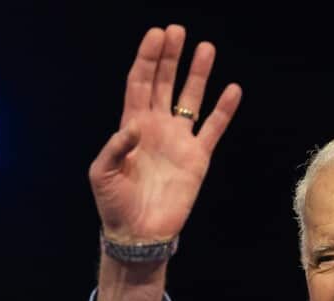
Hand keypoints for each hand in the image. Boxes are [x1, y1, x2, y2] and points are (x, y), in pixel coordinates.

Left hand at [89, 25, 241, 245]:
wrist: (138, 234)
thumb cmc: (114, 205)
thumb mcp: (101, 174)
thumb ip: (114, 147)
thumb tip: (134, 126)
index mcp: (130, 126)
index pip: (139, 84)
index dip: (147, 59)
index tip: (155, 35)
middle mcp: (155, 127)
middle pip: (164, 83)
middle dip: (170, 57)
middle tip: (177, 31)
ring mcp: (178, 140)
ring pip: (190, 99)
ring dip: (197, 74)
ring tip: (205, 48)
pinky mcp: (197, 158)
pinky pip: (213, 128)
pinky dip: (223, 110)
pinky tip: (232, 90)